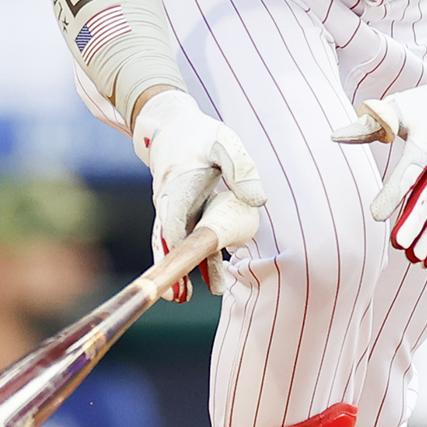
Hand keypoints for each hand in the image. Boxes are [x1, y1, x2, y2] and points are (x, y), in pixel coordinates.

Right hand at [130, 90, 265, 299]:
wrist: (172, 129)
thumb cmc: (201, 136)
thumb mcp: (224, 141)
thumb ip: (241, 167)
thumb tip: (258, 201)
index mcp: (177, 186)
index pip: (174, 221)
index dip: (177, 244)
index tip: (184, 262)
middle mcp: (169, 202)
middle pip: (169, 240)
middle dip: (172, 267)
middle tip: (178, 296)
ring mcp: (173, 209)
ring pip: (175, 244)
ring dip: (181, 268)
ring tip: (183, 297)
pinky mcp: (181, 214)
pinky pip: (185, 239)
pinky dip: (191, 258)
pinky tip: (202, 279)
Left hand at [332, 57, 426, 265]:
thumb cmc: (426, 107)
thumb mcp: (399, 107)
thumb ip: (370, 124)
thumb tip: (335, 136)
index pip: (409, 173)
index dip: (392, 195)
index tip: (375, 214)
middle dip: (414, 222)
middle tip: (397, 242)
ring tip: (413, 257)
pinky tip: (426, 257)